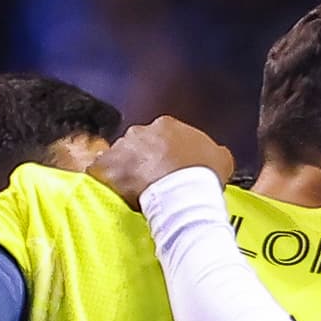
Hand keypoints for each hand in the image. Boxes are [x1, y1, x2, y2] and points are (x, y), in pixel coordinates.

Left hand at [94, 117, 233, 203]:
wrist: (183, 192)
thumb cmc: (203, 175)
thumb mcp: (221, 159)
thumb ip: (212, 152)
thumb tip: (213, 156)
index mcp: (167, 125)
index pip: (163, 137)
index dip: (166, 156)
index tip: (169, 171)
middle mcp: (141, 131)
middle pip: (138, 146)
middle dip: (143, 161)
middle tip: (152, 183)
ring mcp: (121, 147)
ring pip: (119, 159)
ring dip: (125, 172)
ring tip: (134, 194)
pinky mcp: (105, 167)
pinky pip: (100, 174)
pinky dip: (105, 183)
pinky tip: (113, 195)